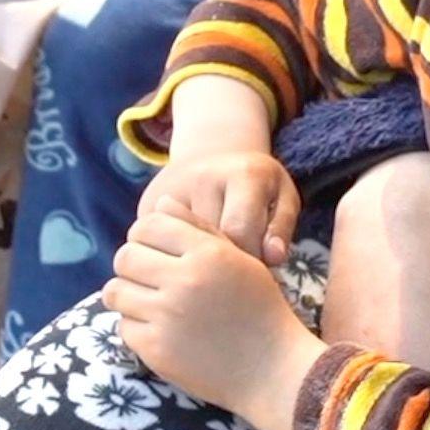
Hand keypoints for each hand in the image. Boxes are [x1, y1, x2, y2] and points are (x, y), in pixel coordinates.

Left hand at [105, 198, 325, 429]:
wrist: (271, 368)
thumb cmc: (260, 308)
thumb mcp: (239, 259)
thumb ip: (199, 227)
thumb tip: (161, 203)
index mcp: (208, 254)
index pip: (149, 225)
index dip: (145, 233)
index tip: (154, 247)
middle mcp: (184, 281)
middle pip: (125, 256)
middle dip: (132, 263)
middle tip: (149, 275)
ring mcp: (166, 317)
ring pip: (115, 291)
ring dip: (128, 293)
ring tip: (149, 300)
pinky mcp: (155, 349)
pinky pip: (124, 326)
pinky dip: (136, 325)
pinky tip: (159, 328)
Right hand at [139, 149, 300, 264]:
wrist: (213, 153)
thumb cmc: (256, 185)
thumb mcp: (282, 197)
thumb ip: (282, 228)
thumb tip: (273, 259)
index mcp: (244, 174)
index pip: (242, 233)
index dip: (251, 262)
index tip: (255, 271)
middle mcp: (203, 178)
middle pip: (210, 243)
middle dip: (224, 267)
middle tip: (233, 276)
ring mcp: (170, 191)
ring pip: (182, 248)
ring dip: (197, 265)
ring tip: (212, 271)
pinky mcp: (146, 207)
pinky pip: (160, 246)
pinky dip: (175, 260)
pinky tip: (189, 262)